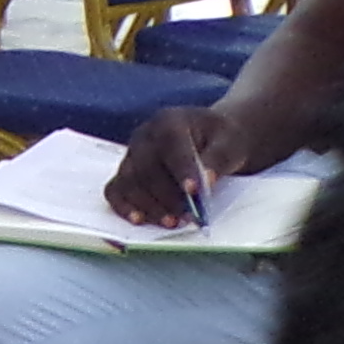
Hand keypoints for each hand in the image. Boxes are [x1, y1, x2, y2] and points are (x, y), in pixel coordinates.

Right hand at [105, 98, 258, 227]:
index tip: (194, 191)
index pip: (171, 145)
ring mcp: (130, 155)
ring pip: (129, 182)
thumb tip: (205, 181)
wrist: (207, 138)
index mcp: (169, 121)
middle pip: (146, 168)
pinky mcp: (123, 173)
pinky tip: (140, 220)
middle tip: (188, 216)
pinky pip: (114, 191)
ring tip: (172, 222)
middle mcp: (144, 136)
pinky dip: (124, 207)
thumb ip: (217, 159)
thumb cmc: (218, 140)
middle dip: (167, 196)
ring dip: (149, 206)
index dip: (181, 169)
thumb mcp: (229, 143)